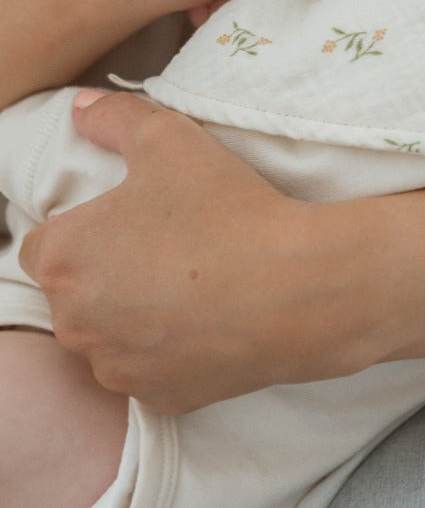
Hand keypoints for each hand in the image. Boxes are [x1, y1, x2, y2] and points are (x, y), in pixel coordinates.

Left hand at [19, 92, 385, 412]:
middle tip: (167, 245)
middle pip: (75, 293)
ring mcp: (115, 367)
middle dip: (107, 273)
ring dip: (133, 315)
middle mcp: (73, 323)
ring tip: (191, 282)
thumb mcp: (168, 138)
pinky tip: (208, 320)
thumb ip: (113, 117)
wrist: (296, 288)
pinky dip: (169, 350)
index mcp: (62, 259)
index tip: (131, 219)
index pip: (44, 246)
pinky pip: (150, 369)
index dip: (85, 229)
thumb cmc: (226, 209)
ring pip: (108, 335)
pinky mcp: (159, 397)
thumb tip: (80, 110)